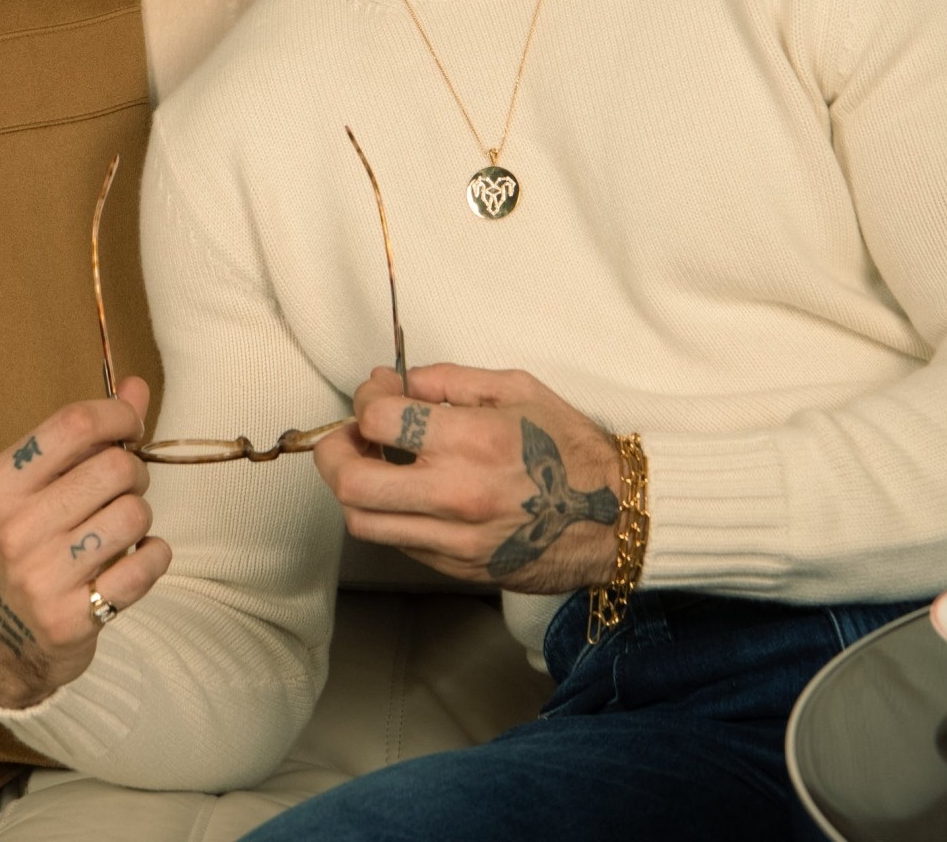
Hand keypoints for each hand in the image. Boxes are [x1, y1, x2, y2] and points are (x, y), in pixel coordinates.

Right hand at [0, 378, 171, 708]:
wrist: (2, 640)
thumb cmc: (28, 544)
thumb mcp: (38, 486)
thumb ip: (88, 434)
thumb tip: (137, 385)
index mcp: (0, 486)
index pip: (75, 423)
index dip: (120, 415)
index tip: (132, 428)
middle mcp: (14, 530)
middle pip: (114, 467)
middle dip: (134, 472)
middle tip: (123, 490)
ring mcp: (39, 579)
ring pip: (135, 514)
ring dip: (141, 517)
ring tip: (120, 528)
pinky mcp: (69, 620)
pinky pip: (147, 566)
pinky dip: (155, 556)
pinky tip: (136, 560)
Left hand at [314, 365, 620, 591]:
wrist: (613, 517)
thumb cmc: (569, 447)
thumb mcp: (516, 388)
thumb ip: (449, 380)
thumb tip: (397, 382)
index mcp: (472, 439)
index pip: (379, 420)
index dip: (366, 398)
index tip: (377, 391)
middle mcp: (455, 493)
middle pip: (352, 481)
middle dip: (333, 450)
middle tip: (346, 434)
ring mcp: (454, 538)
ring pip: (364, 521)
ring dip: (351, 488)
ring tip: (368, 463)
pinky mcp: (456, 566)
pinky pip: (397, 542)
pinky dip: (387, 513)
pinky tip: (405, 491)